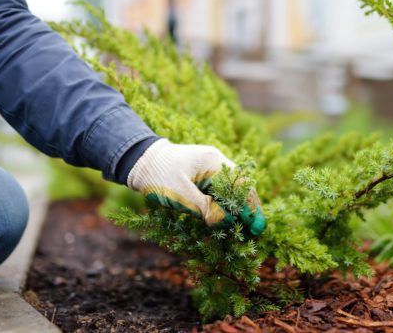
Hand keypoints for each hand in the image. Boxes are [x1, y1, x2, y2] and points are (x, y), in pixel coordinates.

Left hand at [127, 139, 264, 233]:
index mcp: (214, 162)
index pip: (241, 184)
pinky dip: (225, 205)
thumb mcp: (179, 193)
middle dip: (248, 209)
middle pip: (240, 187)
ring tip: (245, 229)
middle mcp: (216, 163)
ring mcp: (210, 168)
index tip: (255, 226)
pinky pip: (220, 191)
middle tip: (255, 231)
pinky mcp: (203, 176)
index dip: (250, 206)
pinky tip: (228, 220)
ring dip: (238, 209)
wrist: (138, 161)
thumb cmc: (157, 174)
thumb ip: (203, 208)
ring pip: (231, 190)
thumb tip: (224, 222)